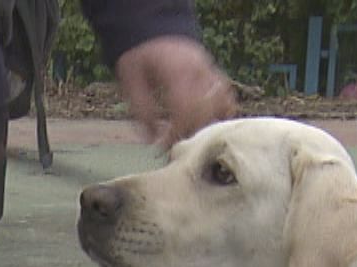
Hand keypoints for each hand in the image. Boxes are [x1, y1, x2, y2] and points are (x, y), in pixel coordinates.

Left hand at [115, 37, 236, 149]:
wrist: (153, 31)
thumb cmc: (140, 58)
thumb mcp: (130, 81)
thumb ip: (141, 110)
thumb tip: (151, 141)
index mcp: (175, 71)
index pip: (185, 107)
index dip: (177, 131)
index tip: (165, 146)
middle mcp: (197, 69)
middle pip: (205, 109)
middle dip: (192, 131)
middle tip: (177, 145)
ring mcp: (209, 69)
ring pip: (221, 102)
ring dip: (208, 123)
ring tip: (192, 136)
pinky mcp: (214, 71)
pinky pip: (226, 94)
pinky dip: (222, 110)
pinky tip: (210, 123)